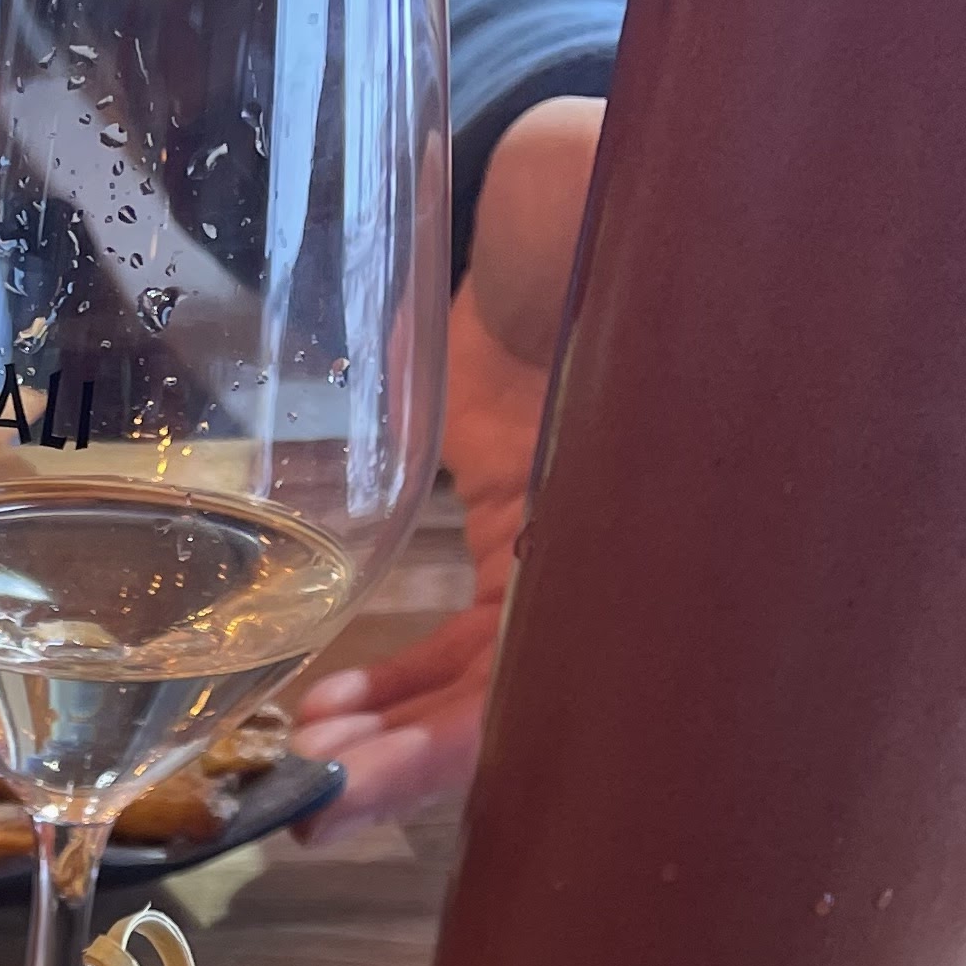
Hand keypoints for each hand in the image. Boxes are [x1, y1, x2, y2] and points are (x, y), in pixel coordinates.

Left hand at [293, 92, 604, 837]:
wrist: (593, 164)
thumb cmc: (629, 206)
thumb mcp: (634, 271)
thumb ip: (613, 351)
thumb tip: (578, 426)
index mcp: (661, 519)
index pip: (562, 676)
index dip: (454, 745)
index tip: (355, 785)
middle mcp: (622, 553)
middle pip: (517, 702)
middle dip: (407, 763)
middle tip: (311, 801)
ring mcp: (563, 543)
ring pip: (480, 679)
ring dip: (391, 732)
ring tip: (305, 763)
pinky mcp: (513, 522)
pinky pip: (461, 633)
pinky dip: (395, 680)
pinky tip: (325, 711)